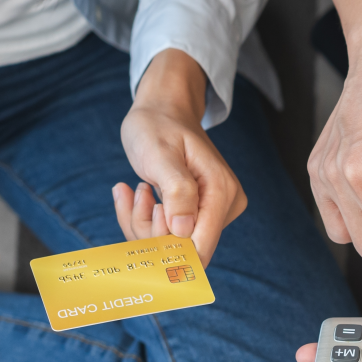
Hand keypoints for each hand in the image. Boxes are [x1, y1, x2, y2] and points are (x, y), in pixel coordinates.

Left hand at [116, 49, 245, 264]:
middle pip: (182, 250)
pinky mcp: (198, 216)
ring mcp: (212, 213)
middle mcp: (224, 207)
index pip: (200, 247)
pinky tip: (139, 194)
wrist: (163, 111)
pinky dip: (145, 220)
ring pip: (170, 245)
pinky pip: (167, 235)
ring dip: (143, 223)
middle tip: (138, 193)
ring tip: (138, 190)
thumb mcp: (161, 153)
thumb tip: (183, 231)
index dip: (167, 248)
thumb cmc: (159, 125)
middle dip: (149, 230)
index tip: (147, 216)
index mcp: (221, 192)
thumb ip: (176, 190)